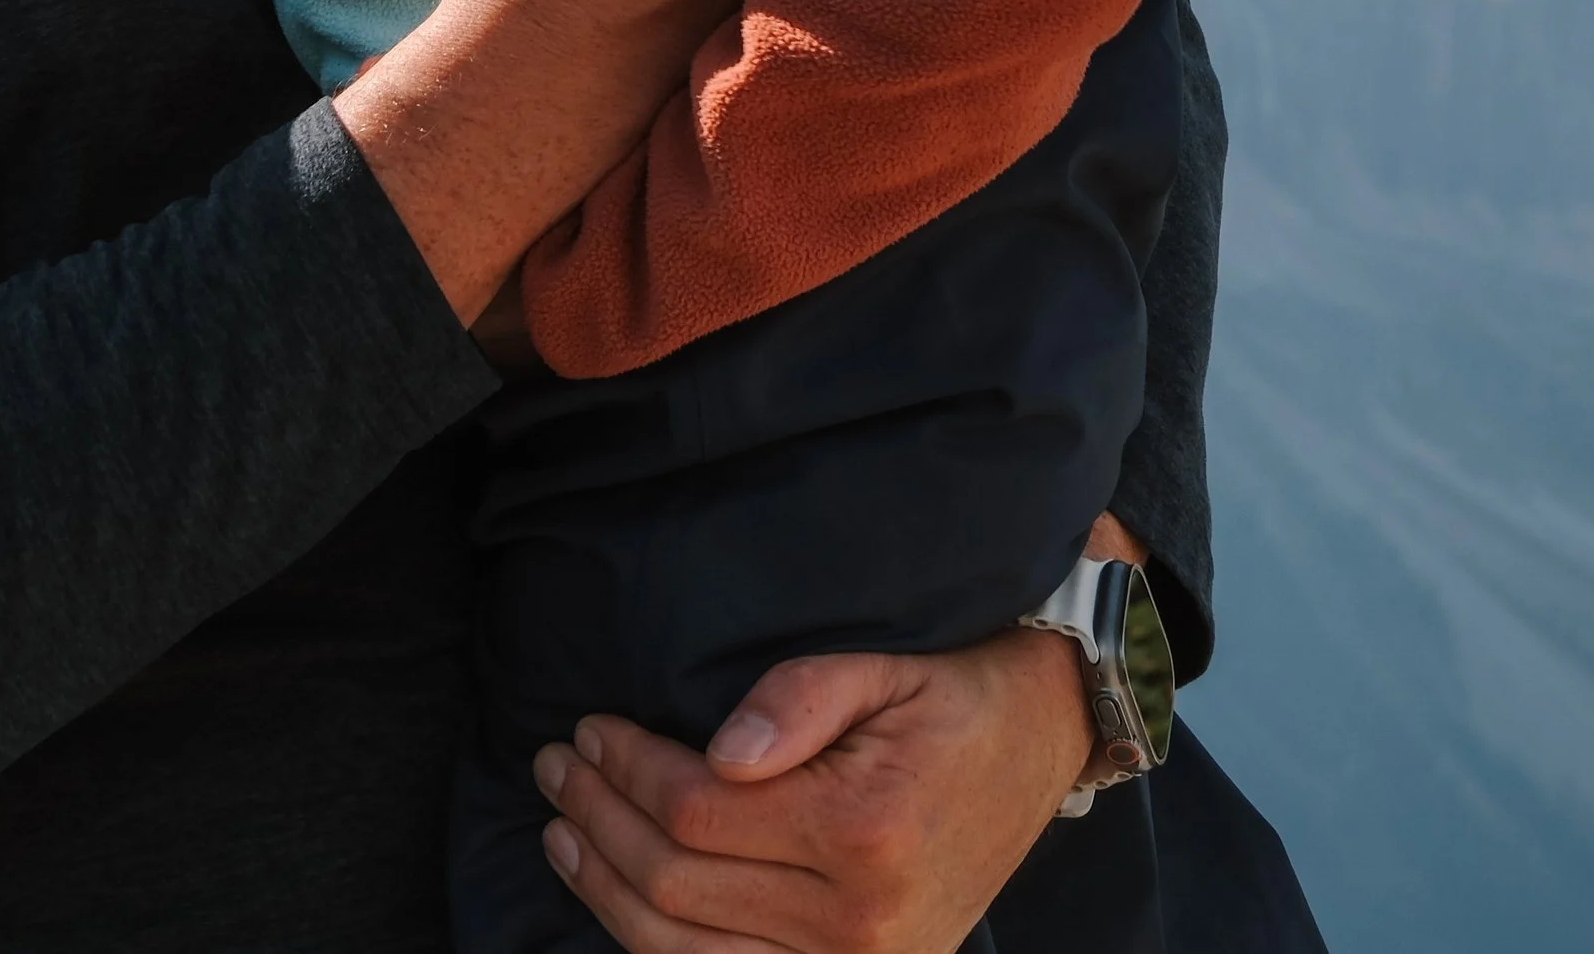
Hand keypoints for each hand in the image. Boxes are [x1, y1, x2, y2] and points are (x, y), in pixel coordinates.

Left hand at [531, 625, 1091, 953]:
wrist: (1036, 749)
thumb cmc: (950, 698)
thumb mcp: (882, 667)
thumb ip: (798, 698)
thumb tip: (716, 751)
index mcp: (862, 831)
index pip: (697, 811)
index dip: (627, 769)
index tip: (587, 728)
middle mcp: (857, 922)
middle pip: (679, 886)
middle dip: (602, 820)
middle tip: (556, 767)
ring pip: (686, 952)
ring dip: (609, 890)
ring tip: (564, 832)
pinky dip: (660, 950)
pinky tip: (621, 904)